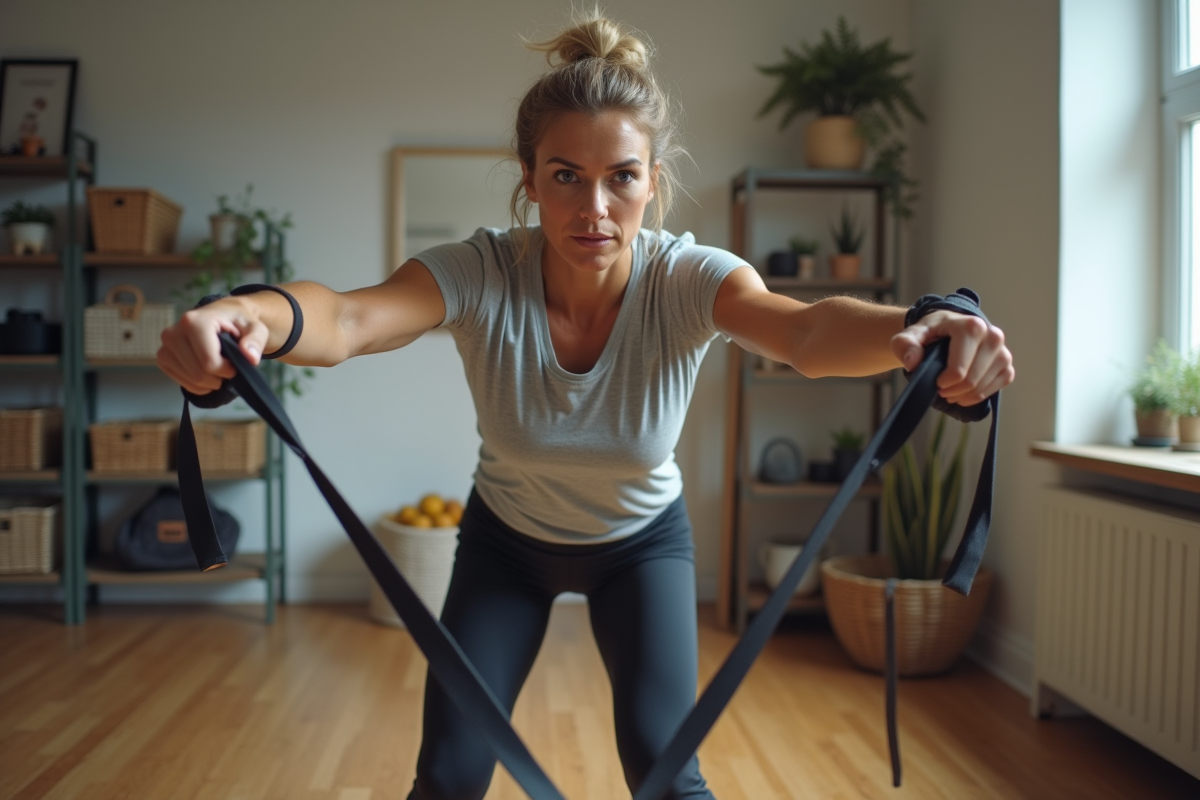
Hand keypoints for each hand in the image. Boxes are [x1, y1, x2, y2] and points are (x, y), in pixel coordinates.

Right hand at [157, 297, 269, 395]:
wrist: (222, 317)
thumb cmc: (238, 322)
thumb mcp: (255, 327)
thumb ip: (256, 340)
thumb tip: (251, 357)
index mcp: (193, 322)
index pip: (209, 362)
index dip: (227, 370)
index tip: (236, 364)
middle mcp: (173, 333)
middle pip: (198, 374)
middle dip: (219, 377)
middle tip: (228, 366)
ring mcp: (165, 346)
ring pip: (191, 381)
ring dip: (210, 382)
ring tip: (218, 366)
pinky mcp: (163, 358)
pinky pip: (183, 382)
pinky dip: (199, 384)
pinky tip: (208, 372)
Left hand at [890, 310, 1014, 407]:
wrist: (945, 329)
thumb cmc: (929, 332)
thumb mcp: (910, 335)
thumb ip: (905, 345)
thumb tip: (913, 361)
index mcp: (970, 326)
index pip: (959, 370)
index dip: (943, 383)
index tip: (934, 381)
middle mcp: (992, 335)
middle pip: (972, 380)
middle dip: (953, 391)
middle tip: (940, 390)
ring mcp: (1002, 350)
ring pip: (984, 387)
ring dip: (964, 396)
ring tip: (950, 392)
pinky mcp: (1006, 363)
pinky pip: (997, 387)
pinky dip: (980, 395)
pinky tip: (965, 394)